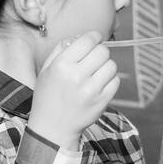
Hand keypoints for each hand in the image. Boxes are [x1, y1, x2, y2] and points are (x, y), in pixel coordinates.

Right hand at [29, 31, 119, 146]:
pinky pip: (116, 81)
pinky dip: (110, 80)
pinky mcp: (102, 101)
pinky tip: (100, 84)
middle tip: (94, 58)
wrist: (53, 128)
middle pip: (103, 51)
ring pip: (112, 65)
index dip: (95, 36)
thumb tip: (81, 36)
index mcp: (61, 65)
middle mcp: (77, 76)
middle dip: (100, 51)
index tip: (95, 39)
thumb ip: (61, 49)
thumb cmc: (48, 96)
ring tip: (96, 73)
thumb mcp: (46, 70)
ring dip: (106, 66)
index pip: (88, 40)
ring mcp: (91, 90)